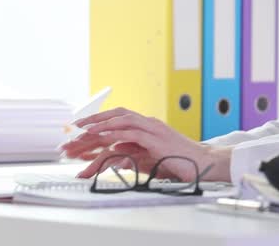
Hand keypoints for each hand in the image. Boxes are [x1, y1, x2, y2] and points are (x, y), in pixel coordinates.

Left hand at [60, 107, 231, 181]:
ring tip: (83, 131)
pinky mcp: (156, 139)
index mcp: (148, 126)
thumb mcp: (152, 158)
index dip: (100, 120)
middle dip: (95, 118)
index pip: (120, 117)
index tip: (82, 127)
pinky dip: (116, 133)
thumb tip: (116, 157)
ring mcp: (153, 129)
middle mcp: (150, 123)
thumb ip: (134, 154)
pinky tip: (103, 137)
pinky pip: (132, 133)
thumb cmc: (180, 162)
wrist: (203, 163)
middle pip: (118, 114)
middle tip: (76, 126)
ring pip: (122, 120)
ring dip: (101, 124)